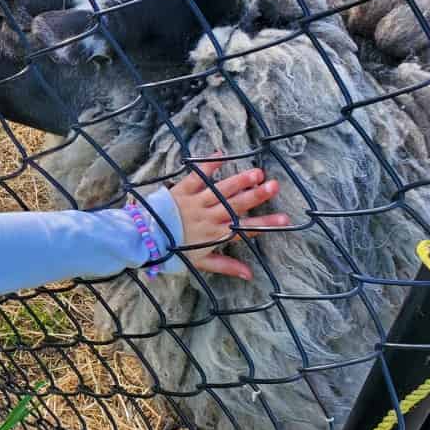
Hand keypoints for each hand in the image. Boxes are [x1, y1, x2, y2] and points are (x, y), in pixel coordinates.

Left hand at [168, 158, 290, 279]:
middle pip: (236, 205)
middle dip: (256, 195)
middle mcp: (208, 217)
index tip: (285, 219)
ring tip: (256, 172)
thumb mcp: (201, 262)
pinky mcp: (182, 190)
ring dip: (239, 180)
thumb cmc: (173, 251)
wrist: (144, 240)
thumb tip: (250, 275)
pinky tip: (221, 153)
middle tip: (274, 186)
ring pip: (221, 190)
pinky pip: (197, 176)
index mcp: (215, 234)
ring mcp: (195, 202)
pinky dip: (208, 165)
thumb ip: (226, 266)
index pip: (245, 229)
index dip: (265, 224)